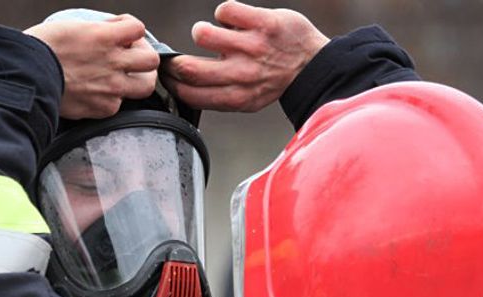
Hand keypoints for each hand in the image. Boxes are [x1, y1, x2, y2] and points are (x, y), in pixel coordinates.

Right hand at [25, 14, 159, 119]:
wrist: (27, 76)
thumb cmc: (42, 49)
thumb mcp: (71, 26)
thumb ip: (98, 30)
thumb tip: (111, 30)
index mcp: (104, 37)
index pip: (138, 28)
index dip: (131, 30)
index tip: (123, 33)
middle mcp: (113, 62)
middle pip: (151, 61)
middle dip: (143, 57)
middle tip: (131, 58)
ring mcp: (111, 87)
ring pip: (145, 87)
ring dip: (137, 81)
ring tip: (122, 79)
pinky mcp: (102, 108)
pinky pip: (118, 105)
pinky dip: (111, 100)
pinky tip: (98, 94)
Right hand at [163, 1, 328, 112]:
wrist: (314, 65)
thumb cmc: (274, 80)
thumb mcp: (248, 99)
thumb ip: (220, 95)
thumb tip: (182, 86)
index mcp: (237, 98)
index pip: (190, 94)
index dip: (172, 83)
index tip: (168, 74)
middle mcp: (243, 75)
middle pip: (190, 68)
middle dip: (176, 60)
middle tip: (178, 55)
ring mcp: (253, 47)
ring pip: (203, 34)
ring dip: (202, 31)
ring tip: (212, 34)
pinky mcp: (263, 23)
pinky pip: (226, 10)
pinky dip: (225, 13)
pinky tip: (235, 21)